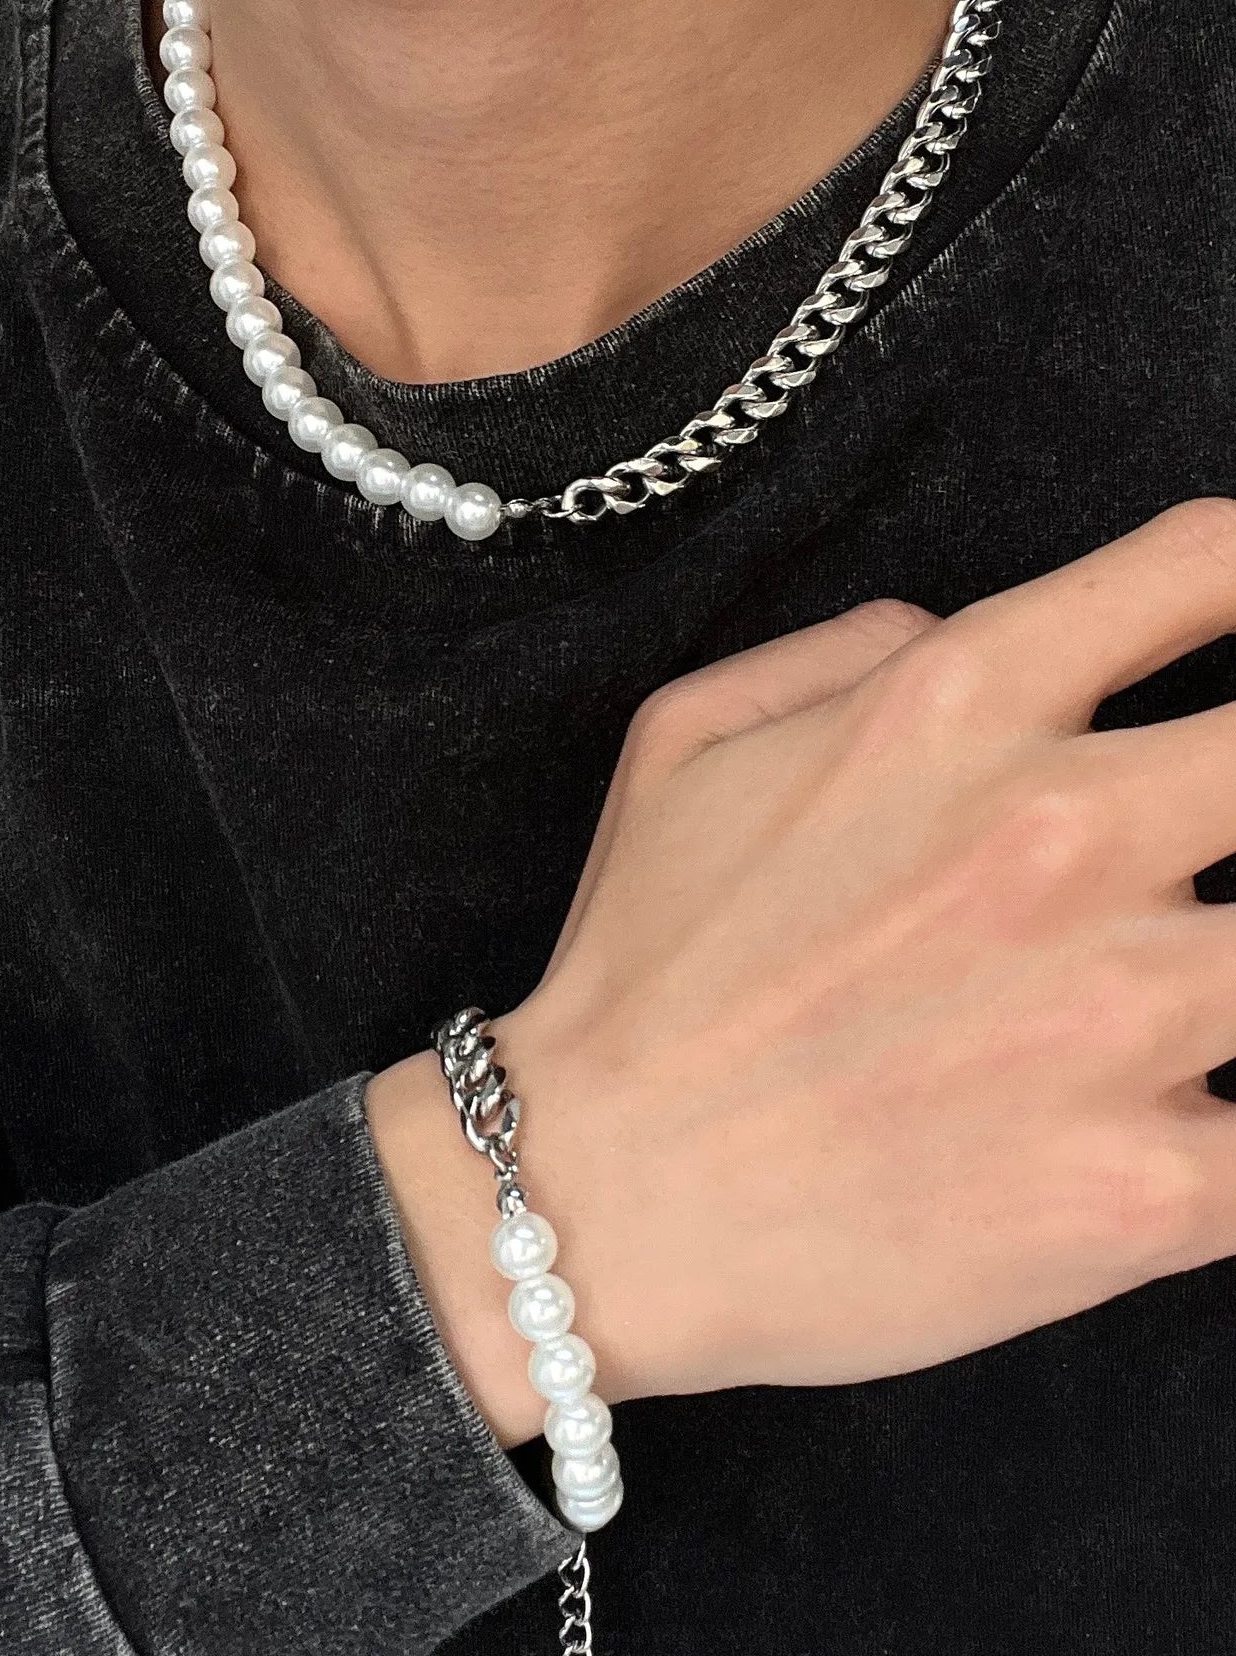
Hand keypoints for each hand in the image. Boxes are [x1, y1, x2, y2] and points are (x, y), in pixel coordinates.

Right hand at [486, 499, 1235, 1412]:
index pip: (1205, 571)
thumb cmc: (640, 970)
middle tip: (1227, 830)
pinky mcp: (1142, 1192)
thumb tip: (962, 630)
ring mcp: (1114, 1013)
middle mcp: (1057, 834)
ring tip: (1199, 983)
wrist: (597, 1200)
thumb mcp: (686, 740)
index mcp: (956, 707)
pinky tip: (1204, 1114)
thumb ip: (843, 647)